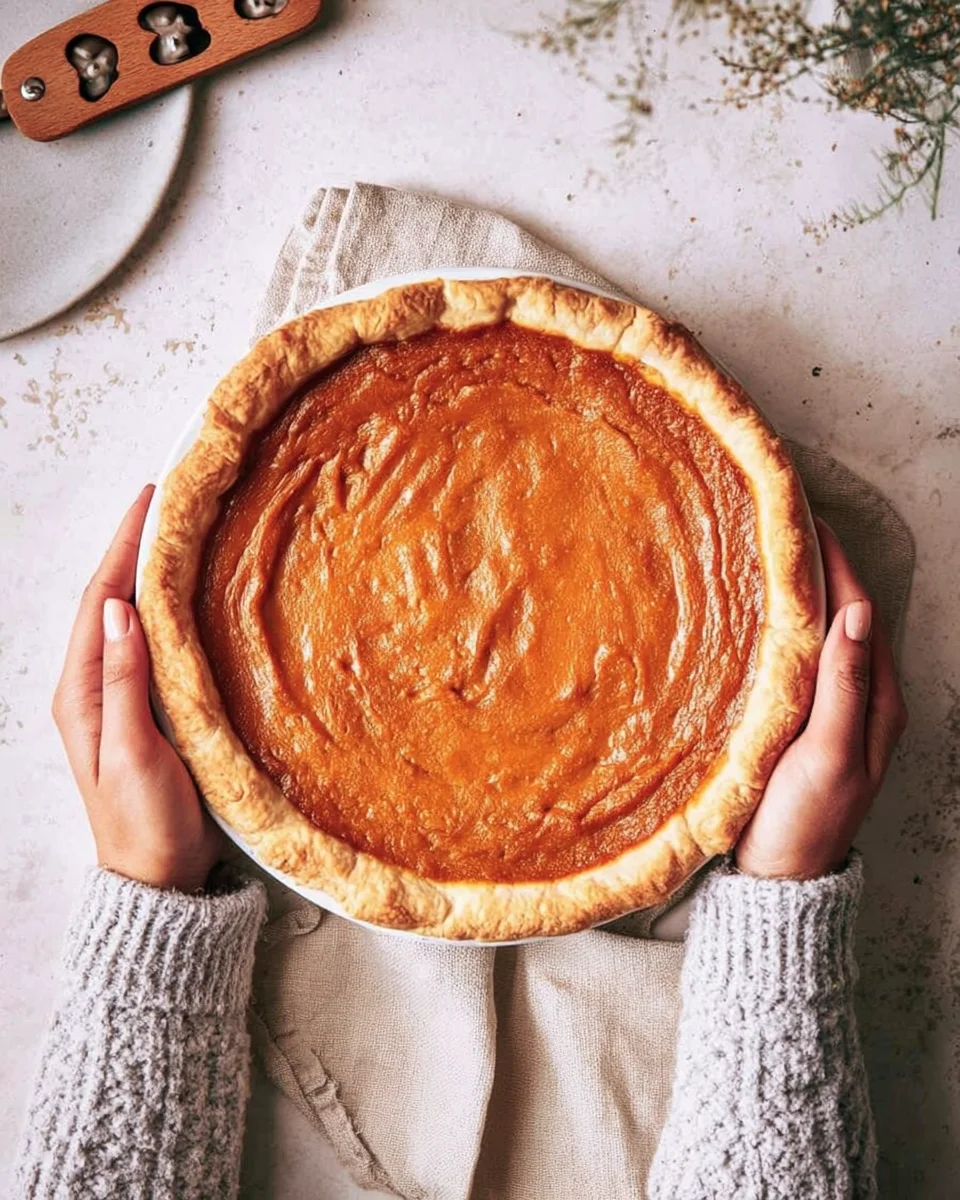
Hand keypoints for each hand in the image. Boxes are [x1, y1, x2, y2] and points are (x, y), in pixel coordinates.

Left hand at [52, 486, 221, 892]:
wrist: (158, 875)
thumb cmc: (146, 823)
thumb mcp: (134, 754)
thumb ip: (125, 682)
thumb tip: (118, 609)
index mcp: (81, 694)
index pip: (98, 603)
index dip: (122, 549)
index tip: (148, 503)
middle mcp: (92, 688)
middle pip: (107, 602)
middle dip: (131, 549)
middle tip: (164, 504)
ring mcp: (115, 698)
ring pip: (127, 620)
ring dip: (145, 574)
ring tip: (173, 534)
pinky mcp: (141, 710)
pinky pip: (148, 645)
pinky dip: (161, 610)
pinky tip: (181, 597)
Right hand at [735, 518, 907, 879]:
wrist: (780, 878)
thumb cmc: (803, 821)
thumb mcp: (829, 755)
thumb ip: (844, 686)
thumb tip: (856, 613)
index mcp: (877, 702)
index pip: (859, 613)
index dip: (837, 564)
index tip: (808, 521)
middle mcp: (862, 700)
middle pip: (845, 617)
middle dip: (820, 569)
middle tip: (782, 528)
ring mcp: (834, 712)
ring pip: (824, 637)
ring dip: (803, 596)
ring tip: (771, 559)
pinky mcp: (805, 723)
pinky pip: (804, 661)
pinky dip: (788, 630)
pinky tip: (762, 619)